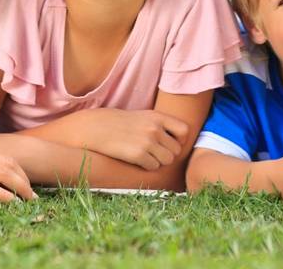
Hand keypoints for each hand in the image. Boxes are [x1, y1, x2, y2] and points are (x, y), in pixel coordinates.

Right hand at [0, 134, 35, 200]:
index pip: (2, 155)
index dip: (18, 170)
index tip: (27, 183)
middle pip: (6, 163)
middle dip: (23, 179)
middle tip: (33, 195)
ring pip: (1, 174)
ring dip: (19, 188)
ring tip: (28, 200)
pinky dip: (3, 194)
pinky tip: (12, 202)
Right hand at [67, 109, 190, 170]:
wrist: (98, 128)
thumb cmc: (122, 123)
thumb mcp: (144, 116)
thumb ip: (161, 125)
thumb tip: (181, 141)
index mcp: (157, 116)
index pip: (184, 130)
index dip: (179, 140)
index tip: (169, 142)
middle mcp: (154, 128)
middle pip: (176, 150)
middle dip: (167, 154)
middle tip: (153, 151)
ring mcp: (147, 141)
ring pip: (167, 161)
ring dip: (158, 161)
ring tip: (145, 155)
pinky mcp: (138, 155)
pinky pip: (153, 167)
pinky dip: (147, 166)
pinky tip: (136, 159)